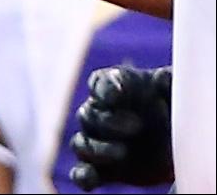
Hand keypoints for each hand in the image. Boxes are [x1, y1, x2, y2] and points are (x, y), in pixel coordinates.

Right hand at [70, 66, 173, 189]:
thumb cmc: (171, 112)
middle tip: (137, 126)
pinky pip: (82, 172)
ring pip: (81, 144)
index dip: (103, 88)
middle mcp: (101, 115)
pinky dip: (83, 176)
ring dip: (96, 149)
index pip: (99, 83)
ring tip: (121, 153)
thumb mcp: (174, 94)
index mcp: (116, 91)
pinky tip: (90, 179)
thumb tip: (160, 78)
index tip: (116, 95)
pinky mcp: (103, 170)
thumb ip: (168, 83)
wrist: (174, 147)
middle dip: (108, 122)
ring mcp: (99, 143)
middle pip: (88, 114)